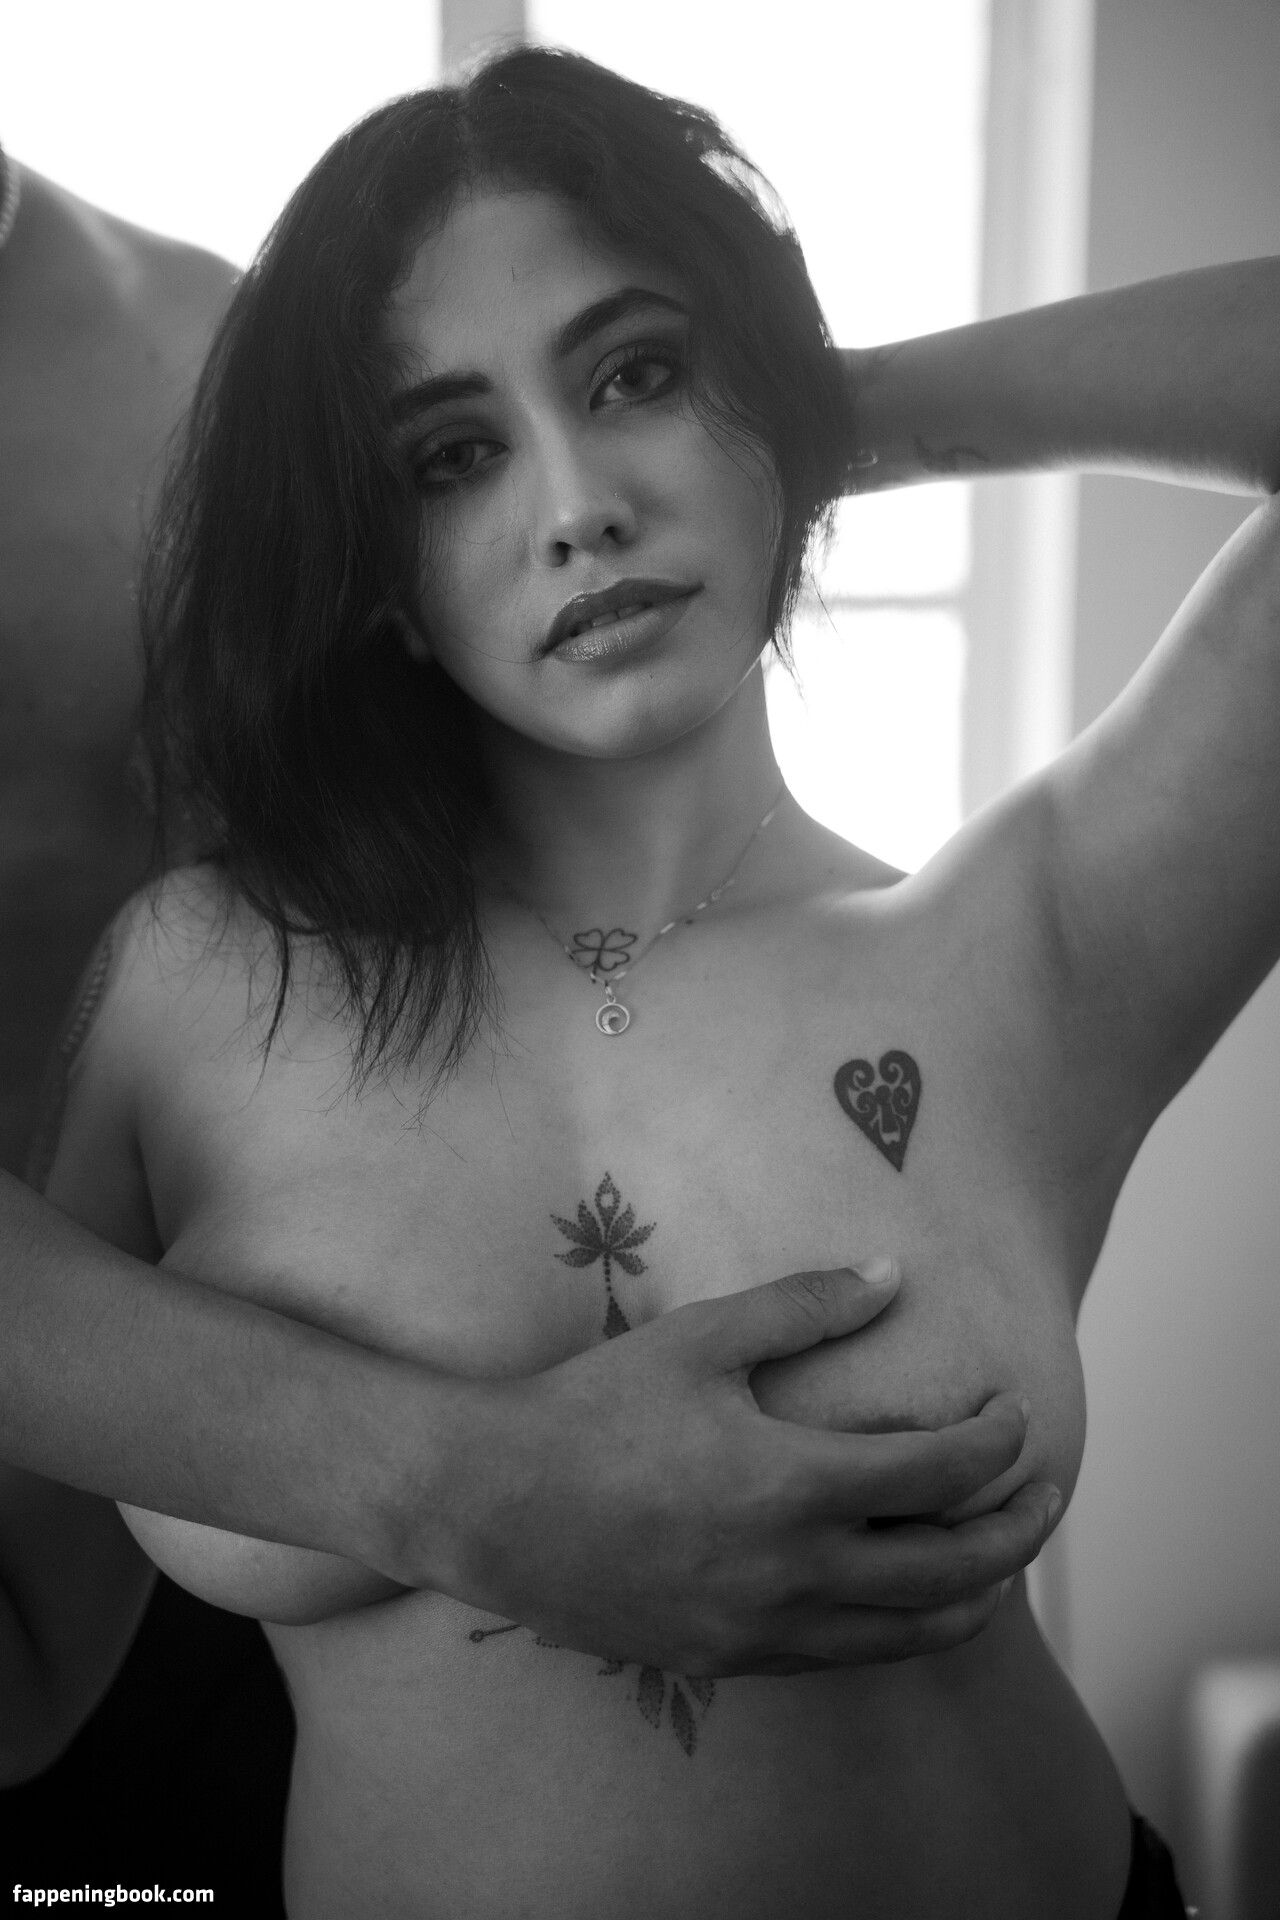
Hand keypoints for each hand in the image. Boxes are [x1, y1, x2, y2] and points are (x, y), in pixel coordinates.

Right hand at [425, 1263, 1058, 1675]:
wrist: (493, 1505)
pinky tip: (899, 1595)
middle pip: (952, 1573)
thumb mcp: (699, 1338)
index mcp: (796, 1486)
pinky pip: (843, 1656)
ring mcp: (763, 1629)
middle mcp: (794, 1573)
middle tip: (1047, 1497)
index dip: (997, 1445)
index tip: (1015, 1414)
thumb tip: (889, 1276)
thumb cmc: (592, 1411)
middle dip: (1017, 1533)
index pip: (942, 1475)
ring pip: (909, 1636)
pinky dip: (896, 1628)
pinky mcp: (728, 1660)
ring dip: (973, 1597)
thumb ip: (803, 1307)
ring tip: (998, 1564)